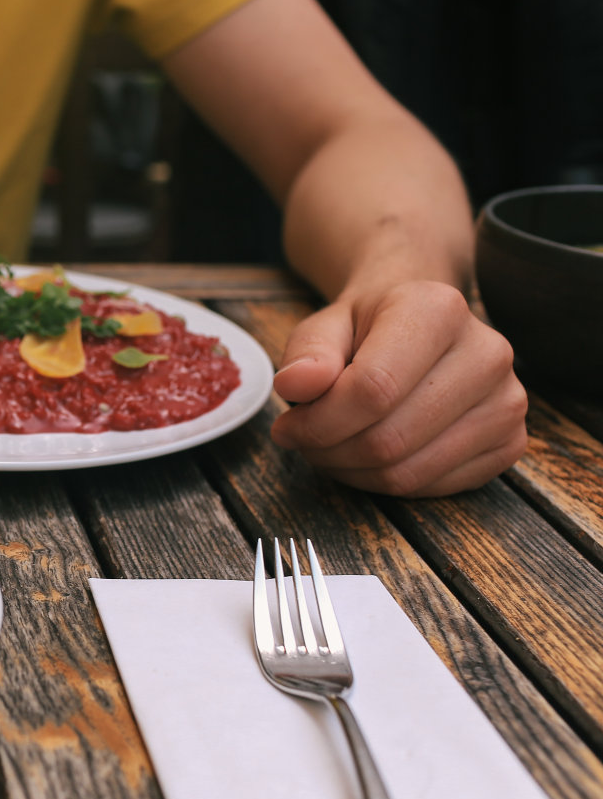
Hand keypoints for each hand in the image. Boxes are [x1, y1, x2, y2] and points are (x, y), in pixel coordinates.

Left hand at [270, 280, 527, 496]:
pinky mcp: (511, 442)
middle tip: (304, 440)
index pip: (372, 389)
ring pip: (408, 472)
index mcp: (439, 310)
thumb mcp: (325, 326)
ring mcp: (508, 401)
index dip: (318, 421)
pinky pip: (433, 488)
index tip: (287, 426)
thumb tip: (295, 386)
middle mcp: (487, 353)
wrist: (423, 325)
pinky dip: (386, 483)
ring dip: (352, 472)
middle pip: (388, 439)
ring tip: (332, 447)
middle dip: (330, 451)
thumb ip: (306, 353)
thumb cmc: (368, 328)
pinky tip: (368, 457)